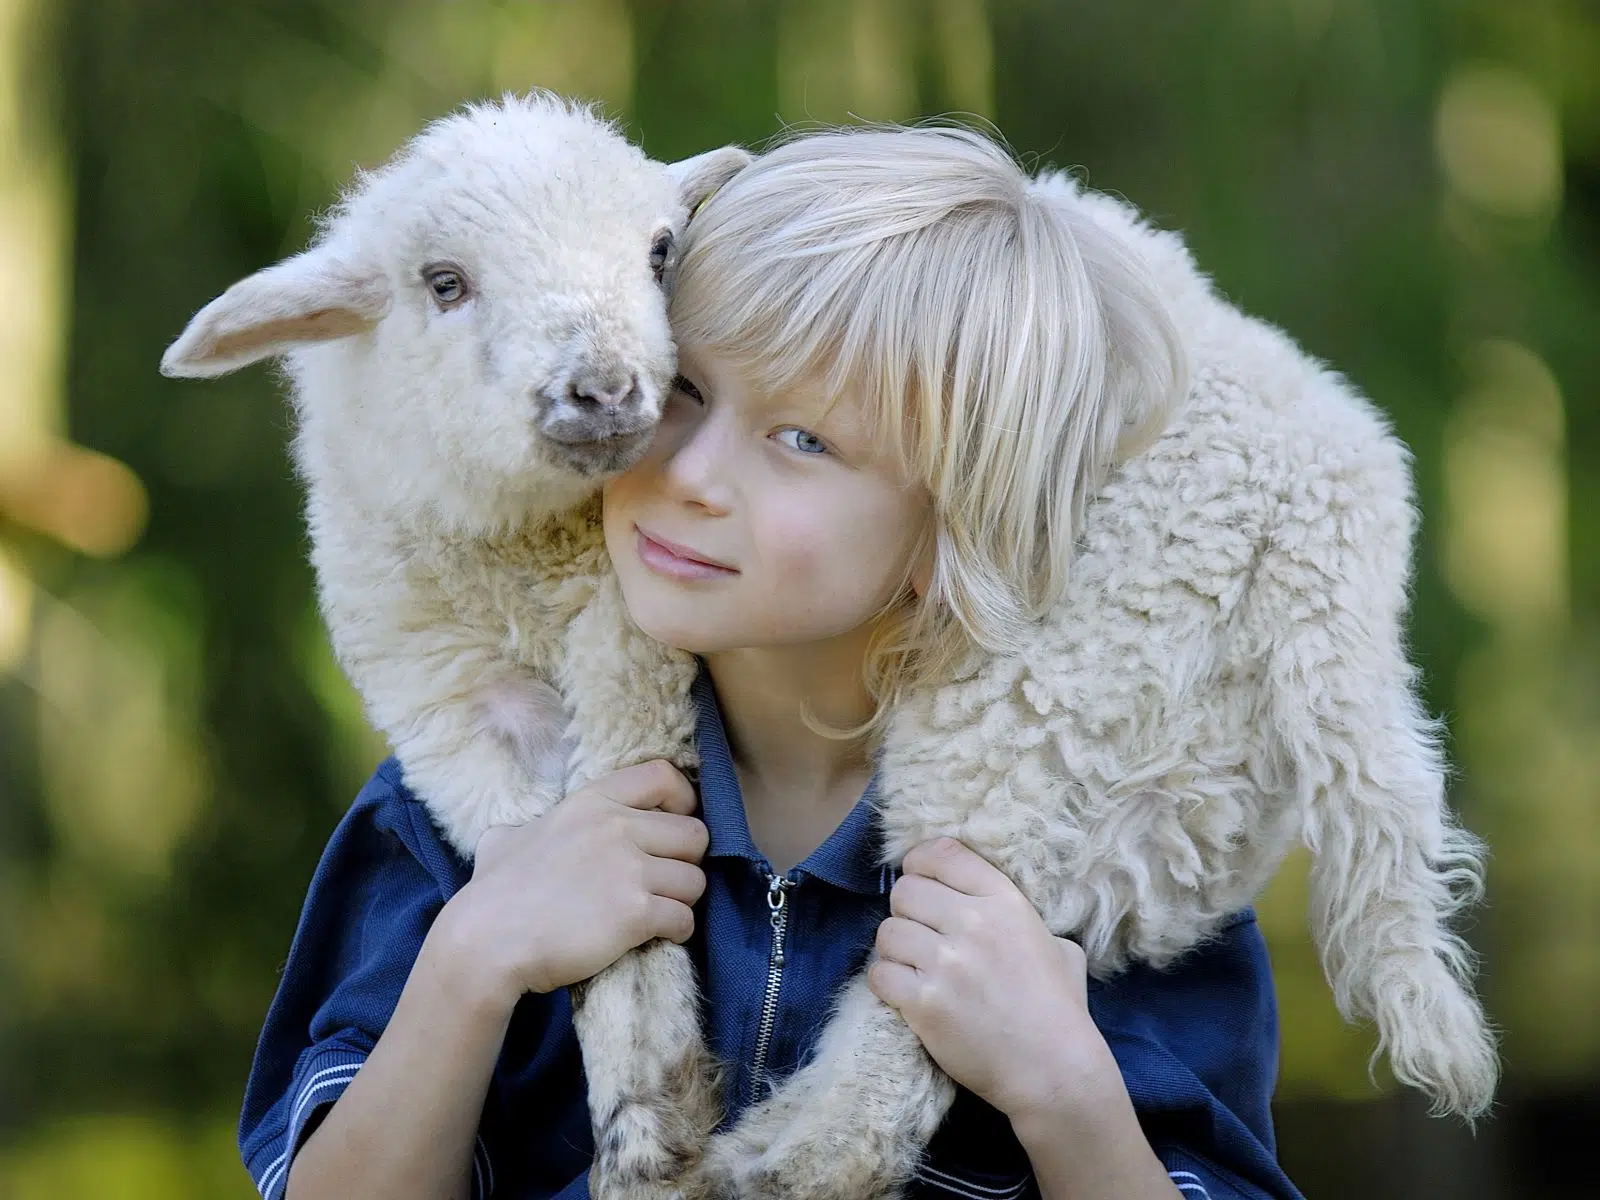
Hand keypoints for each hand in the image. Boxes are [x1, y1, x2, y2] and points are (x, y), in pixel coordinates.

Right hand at [437, 760, 707, 1010]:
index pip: (663, 777)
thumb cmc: (492, 891)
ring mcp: (629, 870)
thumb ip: (529, 828)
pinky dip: (678, 930)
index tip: (674, 825)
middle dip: (687, 860)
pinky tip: (657, 935)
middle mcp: (617, 828)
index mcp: (591, 802)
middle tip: (666, 880)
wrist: (486, 941)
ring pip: (695, 880)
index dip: (682, 801)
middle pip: (694, 834)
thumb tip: (516, 835)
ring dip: (683, 899)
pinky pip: (684, 918)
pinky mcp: (636, 913)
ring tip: (661, 911)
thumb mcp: (507, 838)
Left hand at [867, 838, 1121, 1124]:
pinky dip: (887, 983)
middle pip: (906, 891)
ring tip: (912, 967)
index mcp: (1005, 903)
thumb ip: (1020, 918)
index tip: (919, 877)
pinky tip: (905, 994)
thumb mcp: (1057, 945)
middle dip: (907, 911)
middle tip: (920, 935)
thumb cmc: (1061, 1010)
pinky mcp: (924, 1003)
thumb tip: (990, 907)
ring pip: (887, 932)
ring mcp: (946, 964)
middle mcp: (973, 924)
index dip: (920, 862)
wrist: (1054, 1070)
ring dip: (895, 950)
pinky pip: (879, 974)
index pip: (944, 854)